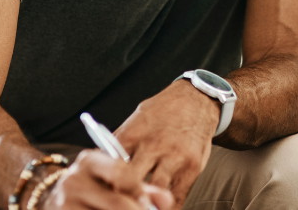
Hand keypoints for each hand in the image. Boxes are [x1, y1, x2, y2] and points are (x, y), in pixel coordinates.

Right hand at [39, 149, 173, 209]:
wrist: (49, 197)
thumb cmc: (90, 188)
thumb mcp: (111, 180)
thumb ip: (141, 187)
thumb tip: (167, 200)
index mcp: (88, 161)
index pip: (120, 172)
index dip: (140, 191)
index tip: (151, 205)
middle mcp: (73, 180)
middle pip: (117, 203)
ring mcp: (64, 204)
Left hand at [114, 81, 219, 206]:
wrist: (196, 100)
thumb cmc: (163, 110)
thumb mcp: (137, 119)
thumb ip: (120, 142)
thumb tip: (101, 163)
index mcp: (132, 134)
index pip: (110, 164)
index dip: (104, 181)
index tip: (104, 190)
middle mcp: (152, 146)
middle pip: (129, 180)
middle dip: (124, 194)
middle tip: (121, 201)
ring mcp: (173, 157)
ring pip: (155, 191)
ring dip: (147, 201)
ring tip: (141, 205)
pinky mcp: (191, 167)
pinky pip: (178, 196)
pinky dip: (168, 207)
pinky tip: (161, 206)